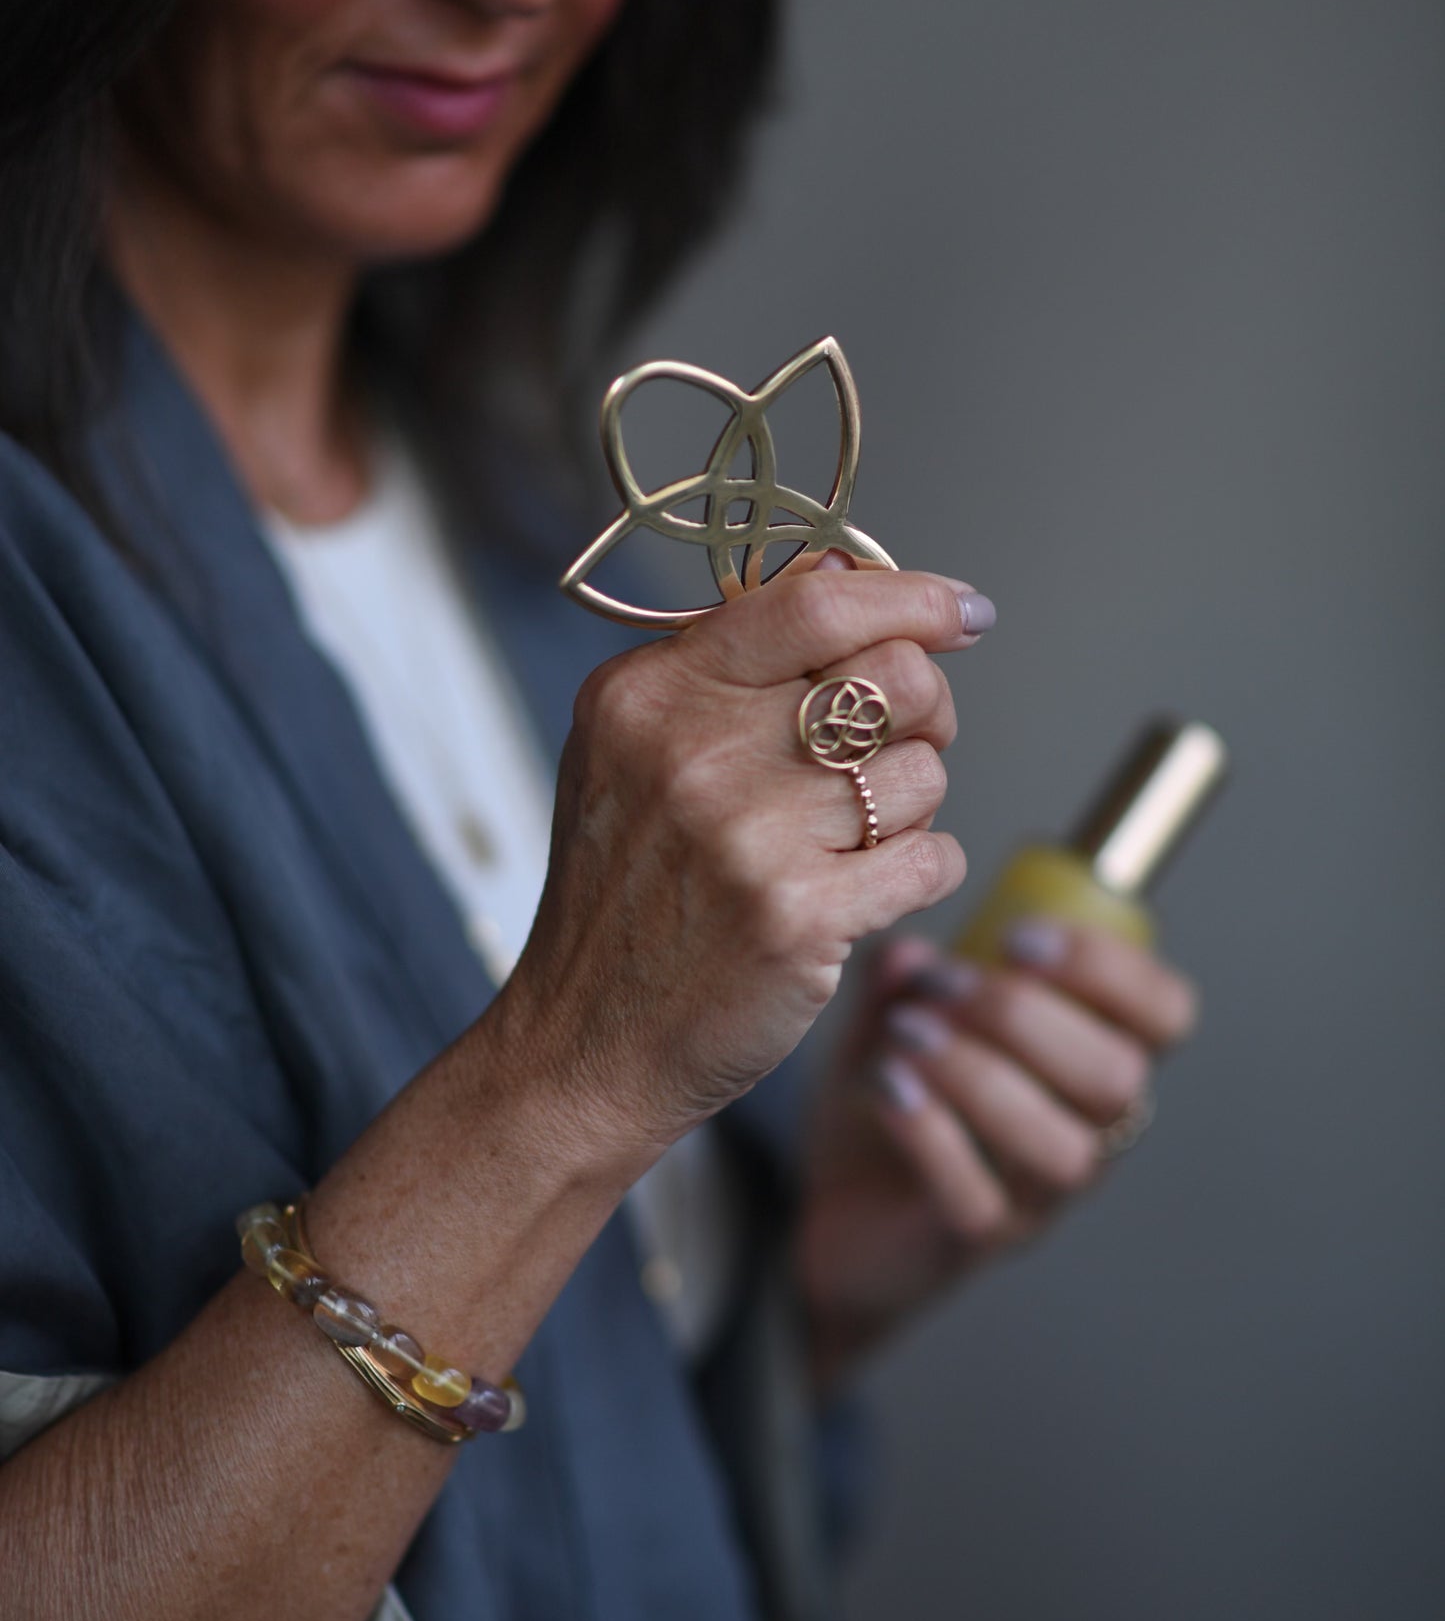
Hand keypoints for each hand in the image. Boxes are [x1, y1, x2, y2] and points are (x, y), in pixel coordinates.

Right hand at [495, 566, 991, 1166]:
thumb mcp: (630, 754)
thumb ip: (726, 662)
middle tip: (902, 749)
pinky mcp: (798, 917)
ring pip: (924, 773)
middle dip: (927, 711)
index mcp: (649, 695)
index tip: (961, 612)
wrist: (583, 1045)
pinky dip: (922, 871)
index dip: (912, 597)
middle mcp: (693, 753)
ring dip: (914, 808)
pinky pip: (933, 858)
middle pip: (895, 678)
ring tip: (849, 841)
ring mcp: (746, 837)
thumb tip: (846, 575)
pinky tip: (866, 890)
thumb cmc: (622, 899)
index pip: (814, 605)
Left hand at [795, 918, 1198, 1387]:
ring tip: (907, 1033)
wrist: (832, 1199)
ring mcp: (1040, 1195)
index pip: (1164, 1015)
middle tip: (943, 985)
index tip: (1018, 937)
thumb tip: (911, 957)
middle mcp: (1089, 1131)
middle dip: (1024, 1016)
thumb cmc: (896, 1092)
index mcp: (1093, 1057)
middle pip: (1117, 1079)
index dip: (1112, 970)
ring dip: (981, 1076)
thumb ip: (903, 979)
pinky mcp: (977, 1239)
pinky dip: (932, 1134)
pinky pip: (979, 1198)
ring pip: (1062, 1150)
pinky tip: (887, 1086)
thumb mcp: (891, 1013)